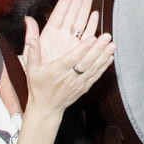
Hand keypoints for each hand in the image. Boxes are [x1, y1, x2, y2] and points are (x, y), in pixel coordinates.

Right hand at [20, 0, 113, 115]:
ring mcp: (78, 83)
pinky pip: (96, 75)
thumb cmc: (38, 86)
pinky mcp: (84, 87)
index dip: (82, 49)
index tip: (91, 39)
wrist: (46, 108)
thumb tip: (31, 34)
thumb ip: (32, 50)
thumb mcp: (31, 68)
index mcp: (56, 71)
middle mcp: (69, 77)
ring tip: (112, 45)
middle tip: (107, 37)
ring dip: (104, 56)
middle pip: (86, 62)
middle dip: (97, 49)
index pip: (71, 59)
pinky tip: (110, 57)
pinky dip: (104, 66)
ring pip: (93, 68)